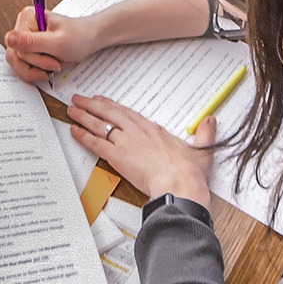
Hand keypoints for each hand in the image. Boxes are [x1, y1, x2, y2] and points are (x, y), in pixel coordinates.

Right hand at [4, 5, 102, 83]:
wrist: (89, 39)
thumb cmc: (78, 37)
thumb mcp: (57, 42)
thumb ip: (31, 42)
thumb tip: (9, 38)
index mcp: (27, 18)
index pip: (17, 46)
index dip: (34, 59)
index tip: (53, 62)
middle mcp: (23, 26)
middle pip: (15, 55)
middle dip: (36, 65)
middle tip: (55, 64)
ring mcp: (25, 38)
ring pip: (17, 62)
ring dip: (35, 69)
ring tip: (53, 65)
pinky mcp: (28, 48)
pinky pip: (23, 65)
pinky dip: (36, 71)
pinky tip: (48, 68)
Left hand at [67, 95, 214, 204]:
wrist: (180, 184)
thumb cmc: (189, 172)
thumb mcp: (202, 149)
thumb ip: (204, 134)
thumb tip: (211, 122)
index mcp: (154, 129)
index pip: (128, 113)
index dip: (114, 106)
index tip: (103, 100)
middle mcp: (137, 131)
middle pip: (110, 113)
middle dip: (92, 105)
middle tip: (79, 99)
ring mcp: (126, 142)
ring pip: (99, 124)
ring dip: (83, 116)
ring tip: (71, 110)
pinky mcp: (117, 156)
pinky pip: (95, 143)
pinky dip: (83, 136)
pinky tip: (74, 131)